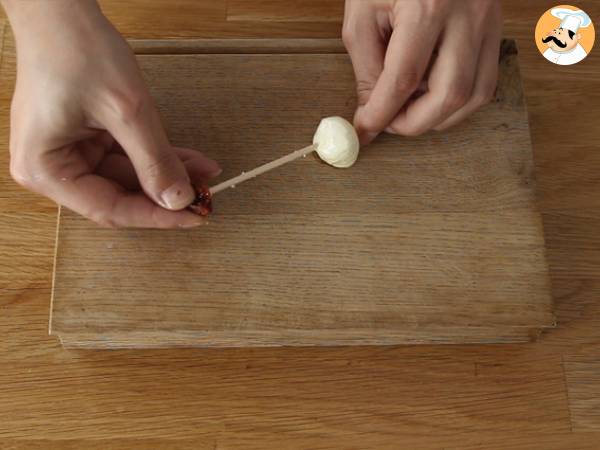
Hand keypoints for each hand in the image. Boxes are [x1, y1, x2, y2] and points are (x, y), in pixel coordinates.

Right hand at [3, 0, 219, 227]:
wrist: (59, 10)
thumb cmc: (77, 50)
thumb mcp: (127, 111)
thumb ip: (155, 160)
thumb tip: (179, 200)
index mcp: (45, 170)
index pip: (109, 209)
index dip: (156, 216)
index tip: (194, 215)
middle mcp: (52, 169)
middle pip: (119, 196)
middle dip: (166, 192)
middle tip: (206, 194)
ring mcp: (69, 153)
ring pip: (129, 178)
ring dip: (168, 174)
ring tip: (205, 172)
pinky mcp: (85, 139)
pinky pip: (126, 157)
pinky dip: (157, 157)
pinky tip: (190, 159)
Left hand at [343, 0, 501, 143]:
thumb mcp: (363, 10)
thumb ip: (366, 64)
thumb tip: (373, 108)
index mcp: (426, 6)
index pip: (402, 79)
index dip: (380, 114)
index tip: (365, 130)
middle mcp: (465, 15)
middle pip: (448, 95)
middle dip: (414, 123)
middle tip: (390, 123)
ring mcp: (487, 21)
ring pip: (475, 95)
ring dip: (440, 117)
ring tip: (410, 110)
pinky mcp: (496, 27)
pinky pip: (486, 81)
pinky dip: (460, 101)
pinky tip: (434, 95)